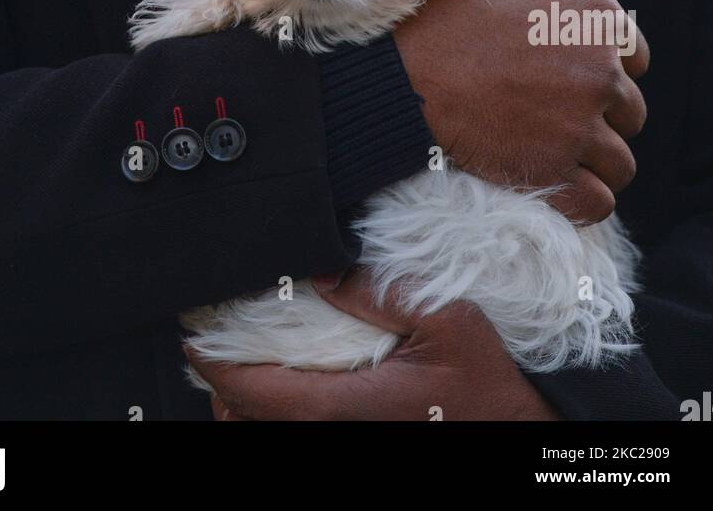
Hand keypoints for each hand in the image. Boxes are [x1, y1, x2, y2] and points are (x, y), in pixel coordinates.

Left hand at [190, 269, 559, 421]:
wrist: (518, 427)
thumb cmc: (487, 379)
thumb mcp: (447, 320)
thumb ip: (379, 293)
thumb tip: (319, 271)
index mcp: (349, 408)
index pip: (258, 395)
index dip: (216, 366)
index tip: (194, 339)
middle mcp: (339, 435)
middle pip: (250, 424)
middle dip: (223, 386)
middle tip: (212, 342)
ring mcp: (348, 442)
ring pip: (269, 435)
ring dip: (247, 403)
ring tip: (240, 362)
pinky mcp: (360, 440)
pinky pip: (299, 434)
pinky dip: (275, 413)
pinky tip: (282, 383)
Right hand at [393, 0, 648, 223]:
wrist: (404, 73)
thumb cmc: (449, 22)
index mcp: (595, 20)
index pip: (637, 58)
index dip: (608, 71)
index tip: (576, 79)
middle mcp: (600, 72)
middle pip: (631, 113)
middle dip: (601, 119)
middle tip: (555, 118)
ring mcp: (580, 125)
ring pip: (621, 164)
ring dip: (594, 164)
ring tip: (554, 155)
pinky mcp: (555, 171)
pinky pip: (598, 202)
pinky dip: (581, 201)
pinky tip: (554, 185)